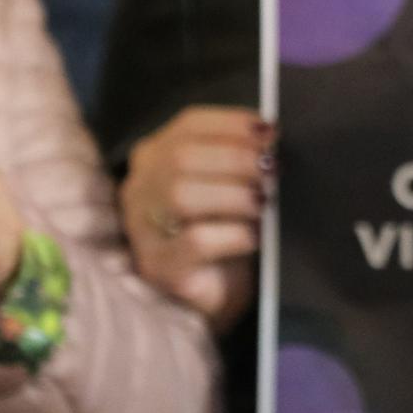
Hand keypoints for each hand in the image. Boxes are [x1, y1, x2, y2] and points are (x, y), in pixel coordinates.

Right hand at [119, 107, 269, 333]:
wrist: (218, 289)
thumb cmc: (226, 224)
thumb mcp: (231, 180)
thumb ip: (240, 153)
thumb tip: (272, 135)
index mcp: (156, 155)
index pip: (188, 123)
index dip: (232, 123)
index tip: (271, 131)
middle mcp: (139, 188)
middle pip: (182, 157)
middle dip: (237, 159)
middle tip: (272, 171)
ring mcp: (142, 230)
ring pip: (181, 196)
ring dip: (234, 195)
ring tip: (262, 204)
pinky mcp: (158, 267)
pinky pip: (195, 241)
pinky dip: (233, 234)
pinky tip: (252, 237)